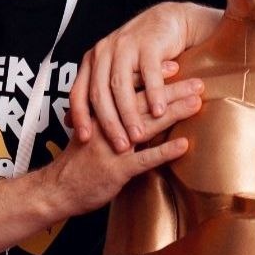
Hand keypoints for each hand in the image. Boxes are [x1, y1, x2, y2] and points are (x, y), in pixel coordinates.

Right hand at [45, 81, 202, 216]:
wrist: (57, 190)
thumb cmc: (76, 162)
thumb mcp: (88, 131)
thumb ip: (106, 116)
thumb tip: (128, 105)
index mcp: (99, 111)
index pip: (127, 86)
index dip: (151, 75)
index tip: (174, 65)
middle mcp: (105, 123)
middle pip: (142, 100)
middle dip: (172, 90)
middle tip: (197, 82)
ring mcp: (111, 145)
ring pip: (146, 124)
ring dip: (174, 113)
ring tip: (197, 104)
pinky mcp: (116, 169)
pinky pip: (144, 158)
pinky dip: (165, 151)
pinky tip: (184, 145)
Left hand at [69, 2, 219, 150]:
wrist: (167, 22)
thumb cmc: (140, 54)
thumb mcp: (114, 71)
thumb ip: (95, 93)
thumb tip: (69, 122)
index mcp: (92, 60)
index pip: (78, 92)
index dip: (80, 116)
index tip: (85, 140)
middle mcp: (104, 52)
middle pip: (100, 93)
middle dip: (109, 123)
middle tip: (120, 146)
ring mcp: (125, 47)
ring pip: (122, 86)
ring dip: (130, 114)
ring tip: (138, 136)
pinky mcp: (148, 45)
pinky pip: (149, 74)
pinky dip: (154, 95)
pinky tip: (159, 112)